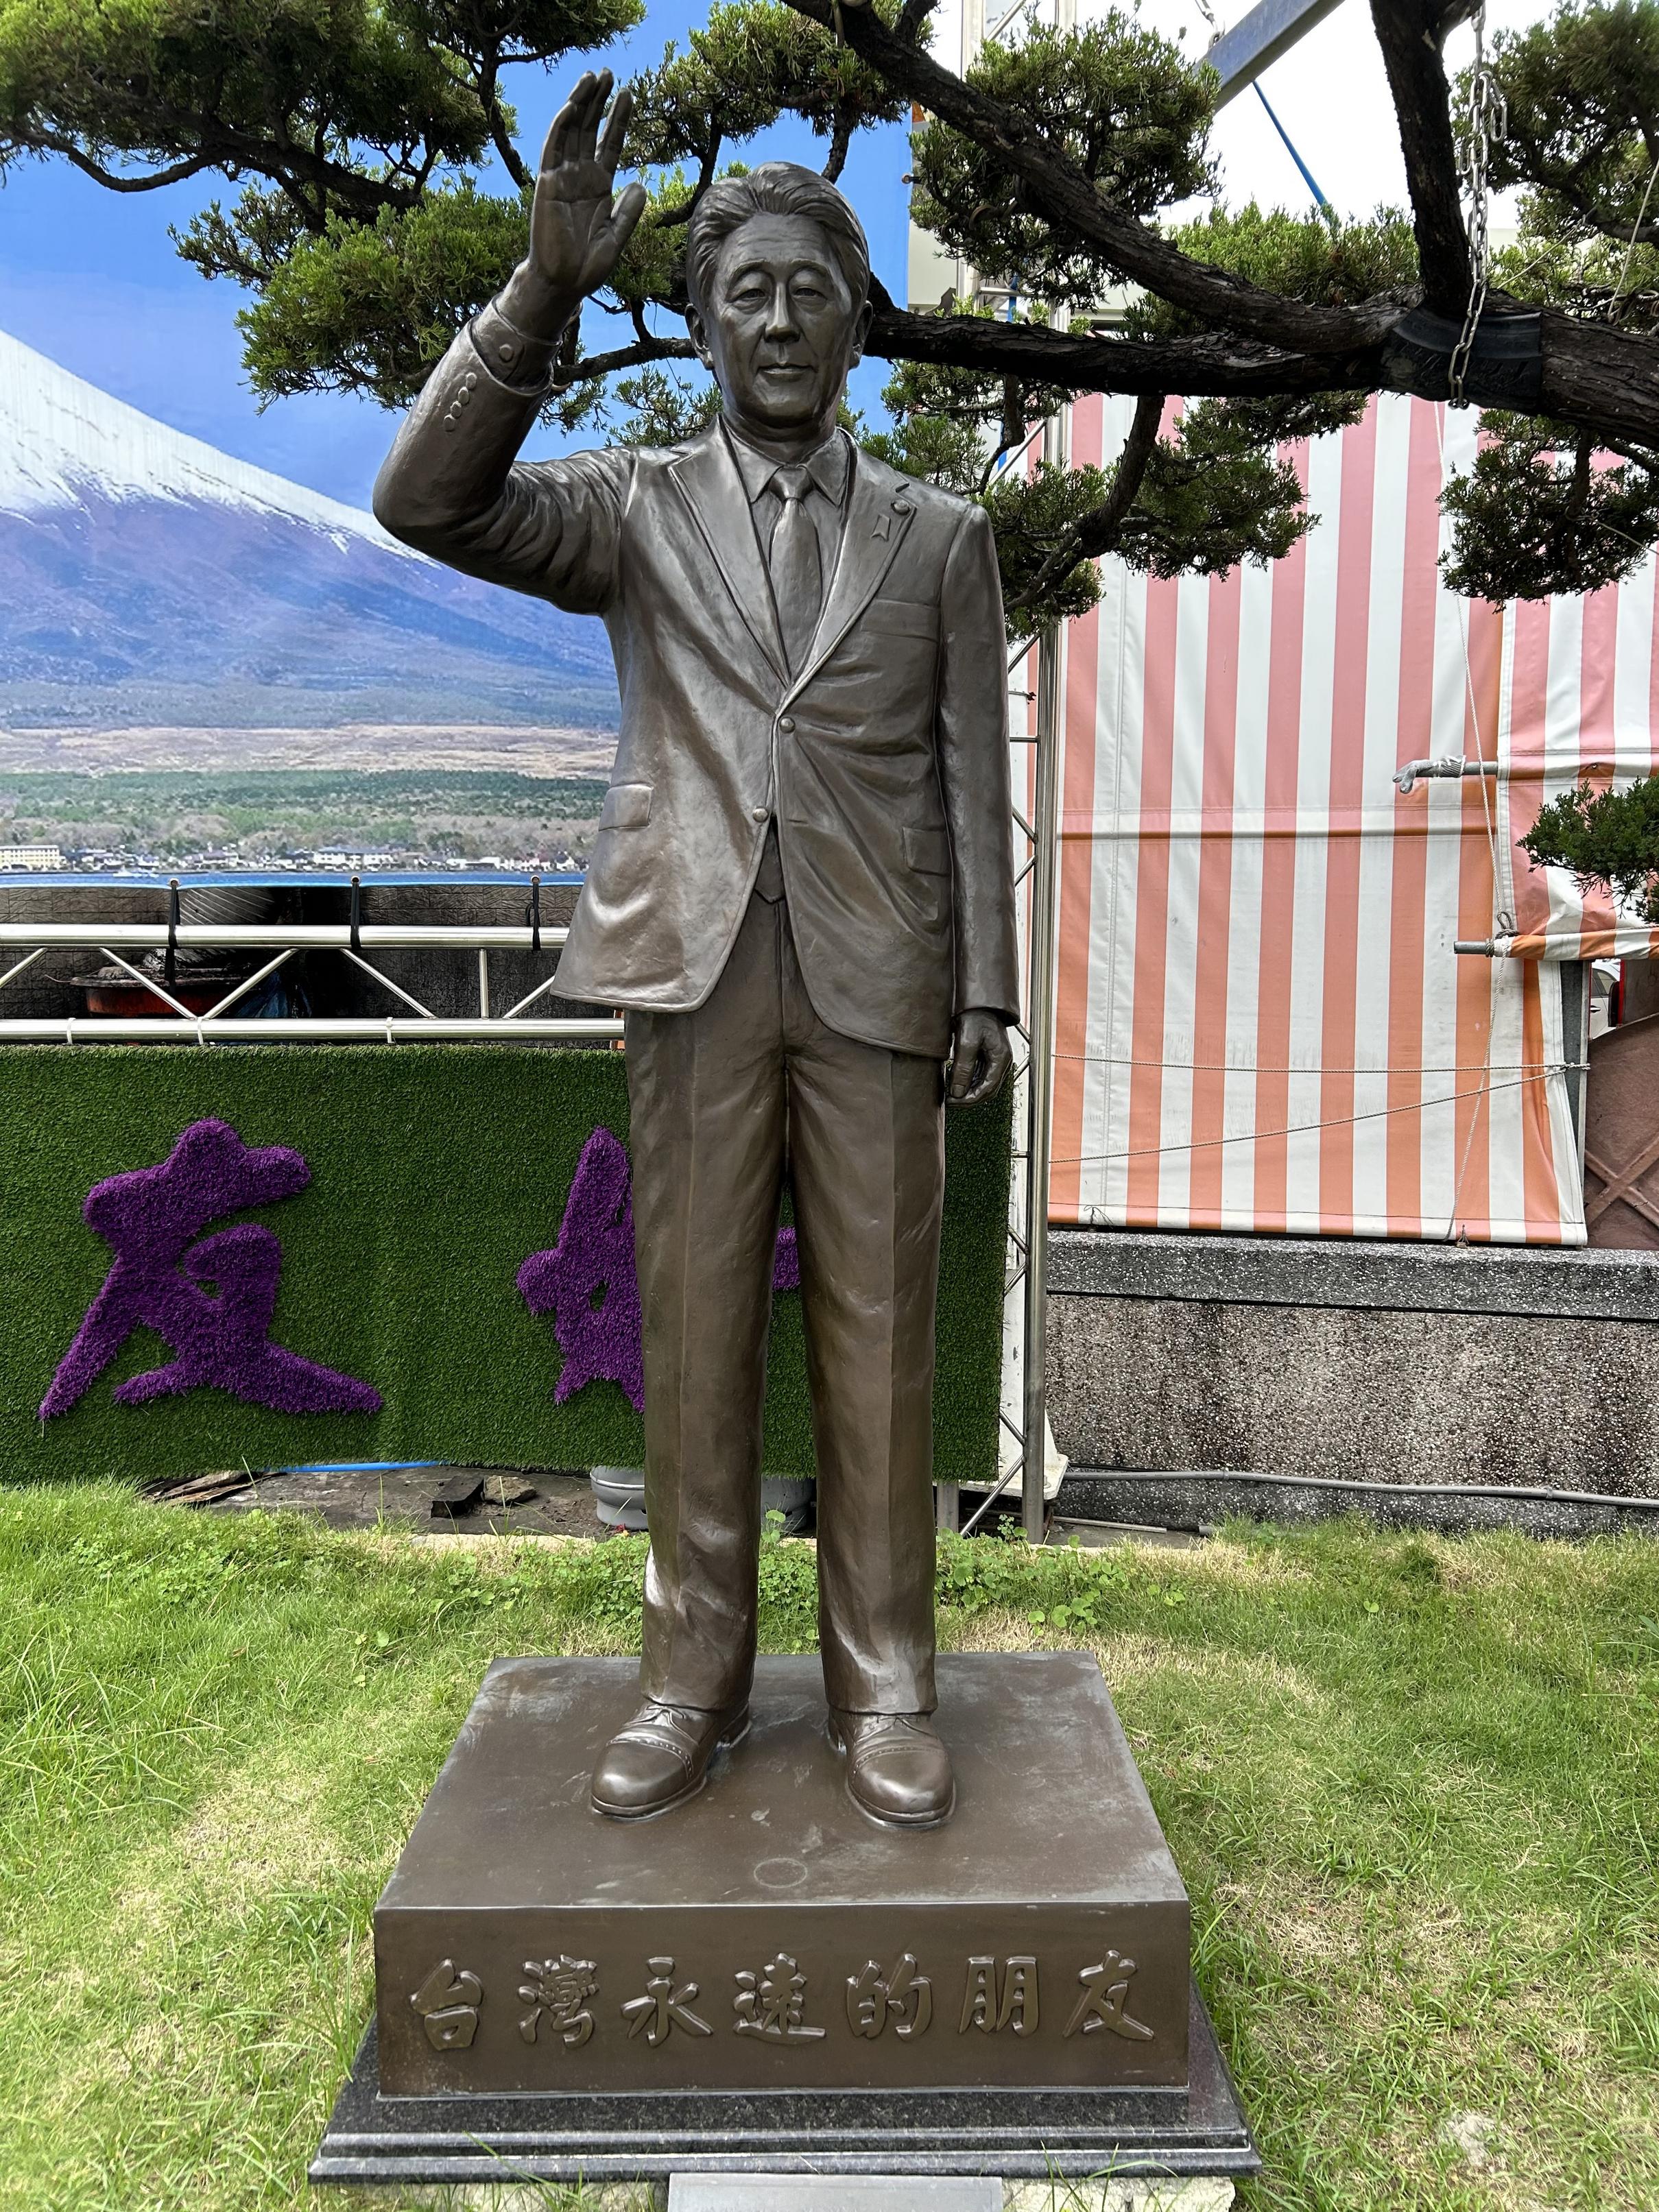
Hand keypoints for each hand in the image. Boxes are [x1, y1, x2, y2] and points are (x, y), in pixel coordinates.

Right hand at [502, 70, 647, 337]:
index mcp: (598, 187)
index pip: (610, 145)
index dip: (618, 120)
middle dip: (598, 101)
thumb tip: (641, 183)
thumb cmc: (588, 266)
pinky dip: (562, 127)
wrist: (564, 283)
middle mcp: (580, 177)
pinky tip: (573, 106)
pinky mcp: (547, 184)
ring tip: (592, 77)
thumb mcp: (617, 236)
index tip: (629, 94)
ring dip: (580, 104)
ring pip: (571, 132)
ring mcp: (562, 178)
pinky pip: (554, 149)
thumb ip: (629, 211)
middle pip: (589, 130)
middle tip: (609, 72)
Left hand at [948, 1010, 1012, 1105]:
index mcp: (1001, 1058)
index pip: (988, 1088)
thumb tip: (958, 1092)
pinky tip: (957, 1083)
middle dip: (969, 1098)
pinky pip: (980, 1075)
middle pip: (988, 1089)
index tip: (954, 1102)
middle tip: (951, 1101)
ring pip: (984, 1084)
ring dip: (969, 1091)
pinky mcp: (988, 1056)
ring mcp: (996, 1058)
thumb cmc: (975, 1016)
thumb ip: (963, 1068)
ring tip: (952, 1094)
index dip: (970, 1099)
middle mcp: (1002, 1061)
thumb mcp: (966, 1042)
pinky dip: (969, 1082)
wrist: (977, 1002)